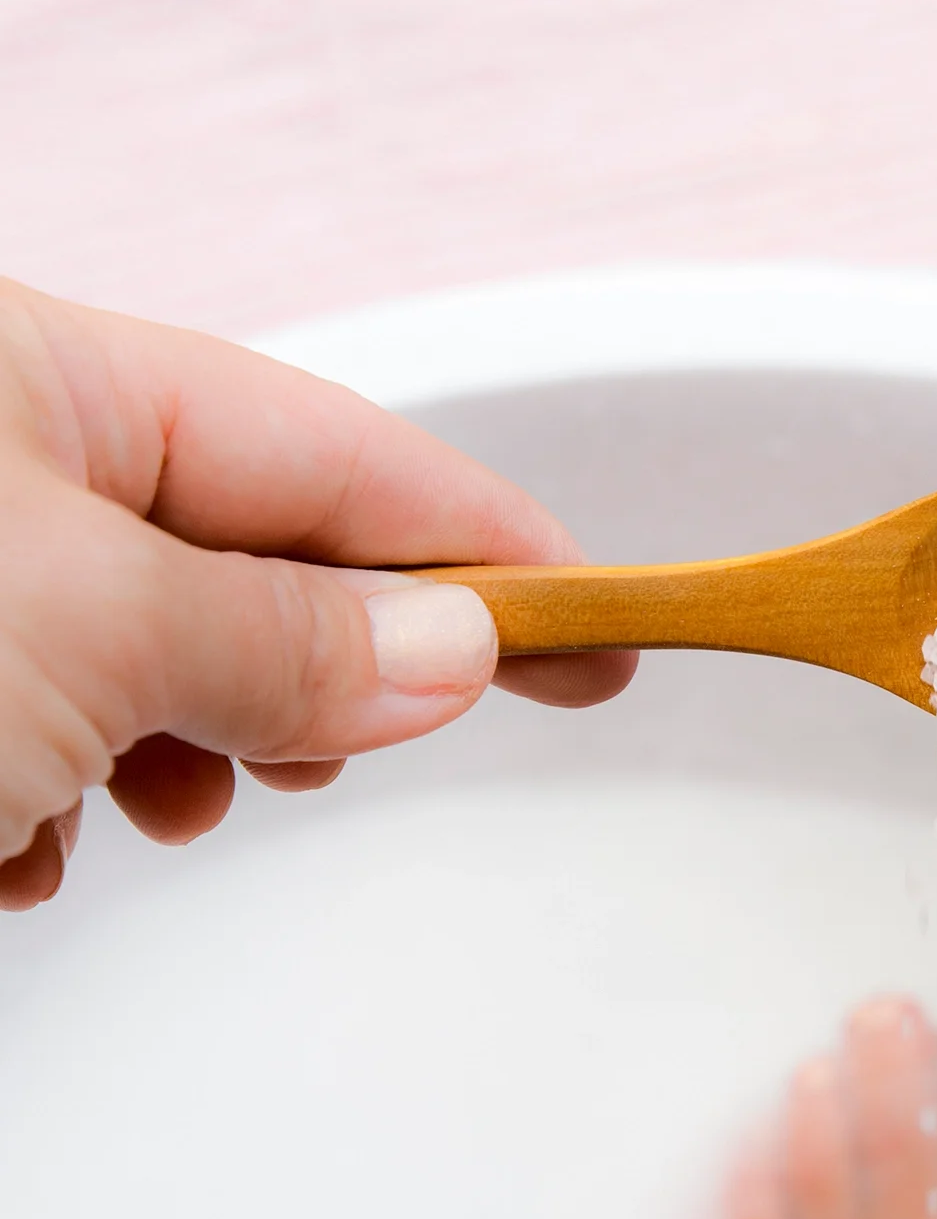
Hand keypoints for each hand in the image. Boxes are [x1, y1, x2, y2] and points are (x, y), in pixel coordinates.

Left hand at [0, 280, 636, 909]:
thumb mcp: (87, 629)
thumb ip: (281, 639)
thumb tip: (449, 650)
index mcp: (35, 376)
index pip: (331, 448)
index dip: (481, 539)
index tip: (597, 616)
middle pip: (249, 554)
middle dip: (315, 667)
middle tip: (385, 742)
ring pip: (153, 654)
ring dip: (189, 750)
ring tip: (181, 803)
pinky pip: (50, 724)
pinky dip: (74, 796)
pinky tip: (30, 842)